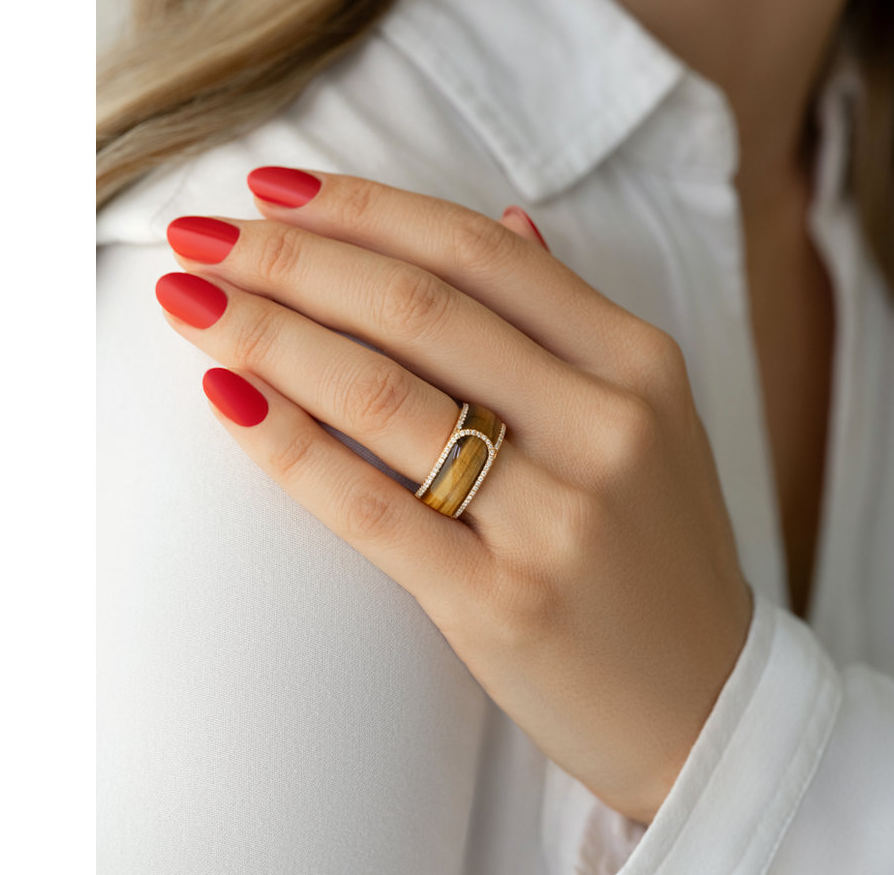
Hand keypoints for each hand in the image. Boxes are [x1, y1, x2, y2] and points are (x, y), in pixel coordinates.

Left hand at [154, 167, 753, 823]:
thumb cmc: (657, 557)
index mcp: (639, 364)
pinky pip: (370, 506)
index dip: (362, 207)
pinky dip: (287, 443)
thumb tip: (506, 223)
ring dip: (267, 332)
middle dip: (291, 258)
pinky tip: (226, 398)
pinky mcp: (503, 602)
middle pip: (418, 308)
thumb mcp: (650, 421)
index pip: (477, 253)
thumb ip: (572, 324)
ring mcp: (559, 517)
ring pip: (383, 394)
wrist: (704, 708)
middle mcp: (605, 426)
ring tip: (188, 300)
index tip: (268, 185)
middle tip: (197, 232)